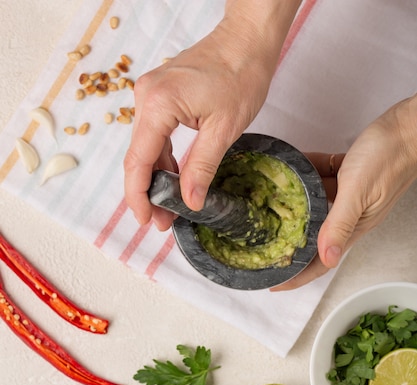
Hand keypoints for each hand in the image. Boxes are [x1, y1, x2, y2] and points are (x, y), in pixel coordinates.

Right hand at [124, 0, 300, 229]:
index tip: (145, 220)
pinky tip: (172, 181)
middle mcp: (146, 98)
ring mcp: (150, 96)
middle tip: (161, 222)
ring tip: (168, 209)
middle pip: (138, 157)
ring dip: (156, 179)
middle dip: (148, 193)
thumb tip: (190, 203)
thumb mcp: (224, 130)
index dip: (139, 196)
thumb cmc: (241, 73)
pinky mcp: (160, 97)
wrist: (247, 39)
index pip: (139, 161)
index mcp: (158, 105)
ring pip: (146, 149)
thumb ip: (201, 168)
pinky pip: (155, 136)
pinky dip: (163, 160)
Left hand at [271, 95, 416, 290]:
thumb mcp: (358, 192)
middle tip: (266, 249)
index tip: (276, 283)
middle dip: (291, 245)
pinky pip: (322, 179)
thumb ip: (340, 224)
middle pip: (316, 237)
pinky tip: (295, 167)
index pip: (323, 261)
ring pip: (317, 206)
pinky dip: (309, 175)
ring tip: (271, 205)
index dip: (299, 276)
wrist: (410, 126)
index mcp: (355, 226)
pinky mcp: (350, 176)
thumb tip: (327, 257)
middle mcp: (351, 215)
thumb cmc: (390, 156)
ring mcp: (350, 196)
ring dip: (296, 207)